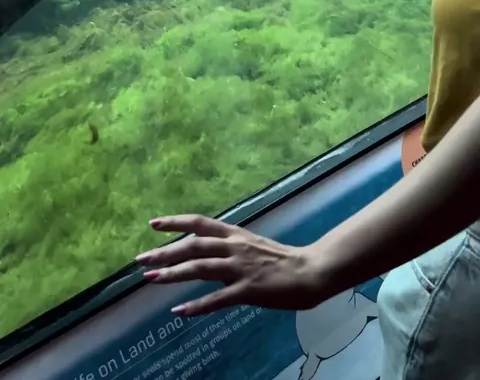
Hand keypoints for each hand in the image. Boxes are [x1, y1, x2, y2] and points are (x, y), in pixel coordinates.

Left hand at [135, 214, 320, 316]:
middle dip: (165, 252)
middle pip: (193, 245)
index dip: (176, 222)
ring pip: (200, 267)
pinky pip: (218, 299)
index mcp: (236, 234)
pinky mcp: (249, 290)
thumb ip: (229, 249)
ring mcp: (241, 268)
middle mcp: (235, 247)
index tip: (153, 224)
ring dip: (173, 274)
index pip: (200, 223)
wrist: (311, 271)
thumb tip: (205, 254)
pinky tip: (179, 312)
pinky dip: (197, 306)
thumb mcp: (252, 245)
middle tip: (141, 259)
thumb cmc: (282, 260)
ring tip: (151, 279)